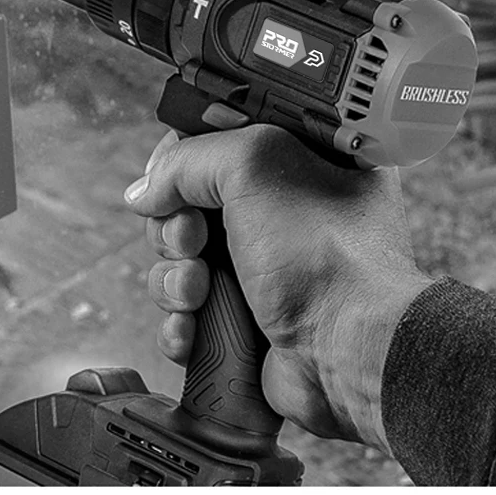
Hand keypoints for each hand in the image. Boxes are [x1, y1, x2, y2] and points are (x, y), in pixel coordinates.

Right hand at [123, 125, 433, 452]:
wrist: (350, 351)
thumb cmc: (326, 255)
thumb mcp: (256, 165)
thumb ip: (189, 158)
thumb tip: (144, 192)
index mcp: (301, 162)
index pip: (218, 143)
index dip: (183, 161)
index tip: (170, 180)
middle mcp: (283, 214)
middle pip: (187, 205)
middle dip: (175, 227)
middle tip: (193, 240)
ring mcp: (264, 270)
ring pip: (181, 263)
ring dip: (174, 279)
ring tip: (199, 293)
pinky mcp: (246, 320)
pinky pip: (188, 314)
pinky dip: (181, 323)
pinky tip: (193, 327)